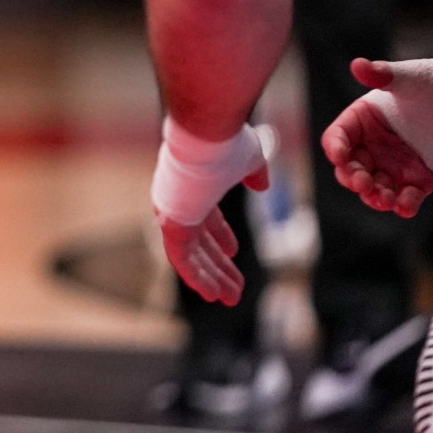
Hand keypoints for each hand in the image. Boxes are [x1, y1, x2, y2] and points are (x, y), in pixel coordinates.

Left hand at [150, 118, 268, 304]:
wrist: (206, 133)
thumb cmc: (227, 143)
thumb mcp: (248, 159)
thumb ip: (253, 173)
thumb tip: (261, 185)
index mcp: (196, 187)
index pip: (205, 219)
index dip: (219, 238)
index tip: (232, 253)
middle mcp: (180, 201)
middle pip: (199, 243)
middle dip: (218, 267)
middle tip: (233, 289)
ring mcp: (173, 212)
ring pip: (190, 256)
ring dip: (210, 279)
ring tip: (228, 300)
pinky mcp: (171, 222)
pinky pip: (180, 259)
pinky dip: (195, 278)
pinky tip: (210, 294)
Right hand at [322, 58, 432, 218]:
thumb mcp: (409, 78)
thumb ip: (383, 75)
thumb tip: (357, 65)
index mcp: (363, 120)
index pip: (338, 138)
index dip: (335, 149)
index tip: (341, 158)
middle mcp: (374, 144)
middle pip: (351, 168)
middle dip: (353, 179)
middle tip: (364, 183)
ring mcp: (396, 163)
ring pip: (375, 187)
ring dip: (375, 196)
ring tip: (385, 199)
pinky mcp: (420, 178)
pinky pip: (407, 197)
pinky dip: (404, 205)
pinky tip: (406, 206)